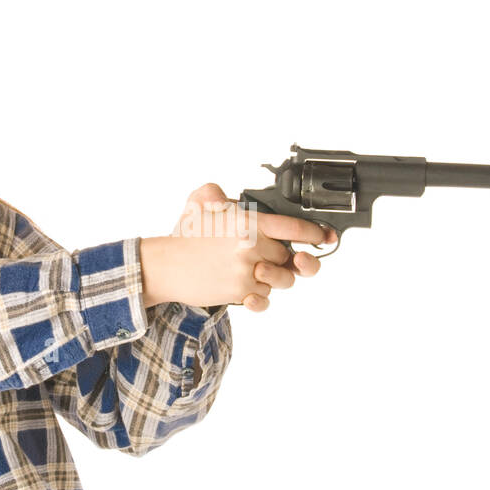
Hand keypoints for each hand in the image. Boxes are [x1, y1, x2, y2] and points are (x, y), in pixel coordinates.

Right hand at [147, 182, 335, 311]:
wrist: (164, 266)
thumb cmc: (184, 236)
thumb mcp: (200, 201)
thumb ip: (219, 192)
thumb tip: (229, 196)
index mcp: (248, 222)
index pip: (293, 227)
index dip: (314, 232)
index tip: (324, 236)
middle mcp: (252, 246)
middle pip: (288, 256)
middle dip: (283, 258)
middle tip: (267, 255)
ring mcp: (248, 271)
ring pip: (280, 280)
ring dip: (272, 277)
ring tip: (253, 270)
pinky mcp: (241, 292)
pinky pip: (265, 298)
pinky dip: (260, 296)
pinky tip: (250, 290)